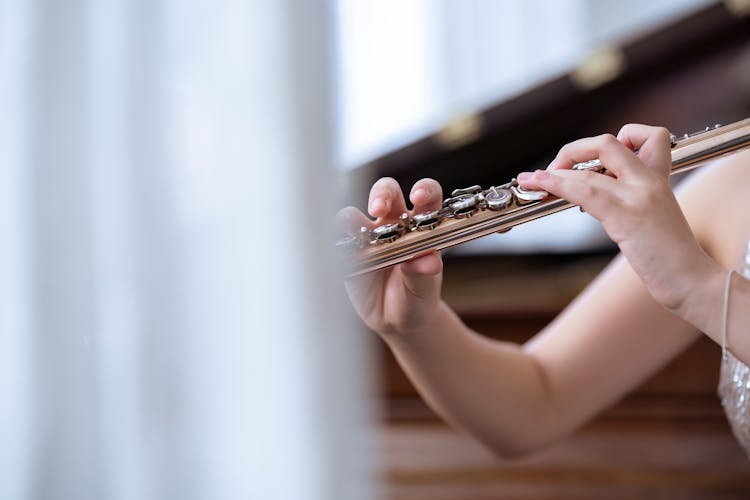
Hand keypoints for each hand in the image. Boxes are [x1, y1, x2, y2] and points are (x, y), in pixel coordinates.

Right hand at [337, 177, 444, 336]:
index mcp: (421, 226)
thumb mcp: (424, 290)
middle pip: (387, 192)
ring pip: (354, 214)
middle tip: (378, 208)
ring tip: (350, 228)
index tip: (418, 197)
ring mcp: (368, 236)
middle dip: (381, 194)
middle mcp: (394, 224)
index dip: (423, 190)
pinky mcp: (348, 254)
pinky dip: (335, 243)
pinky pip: (337, 242)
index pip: (427, 196)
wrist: (396, 321)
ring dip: (350, 218)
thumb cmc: (416, 298)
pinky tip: (338, 252)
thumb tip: (428, 261)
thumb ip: (424, 273)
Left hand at [517, 124, 714, 310]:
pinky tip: (540, 186)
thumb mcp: (651, 217)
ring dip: (552, 172)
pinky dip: (556, 185)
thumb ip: (627, 199)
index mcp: (659, 178)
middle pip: (607, 143)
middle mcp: (650, 180)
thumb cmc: (668, 257)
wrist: (691, 281)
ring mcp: (639, 196)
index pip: (646, 135)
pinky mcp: (627, 216)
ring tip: (531, 180)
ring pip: (589, 168)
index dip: (613, 140)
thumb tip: (591, 193)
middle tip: (552, 172)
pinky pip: (585, 190)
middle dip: (571, 152)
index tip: (589, 162)